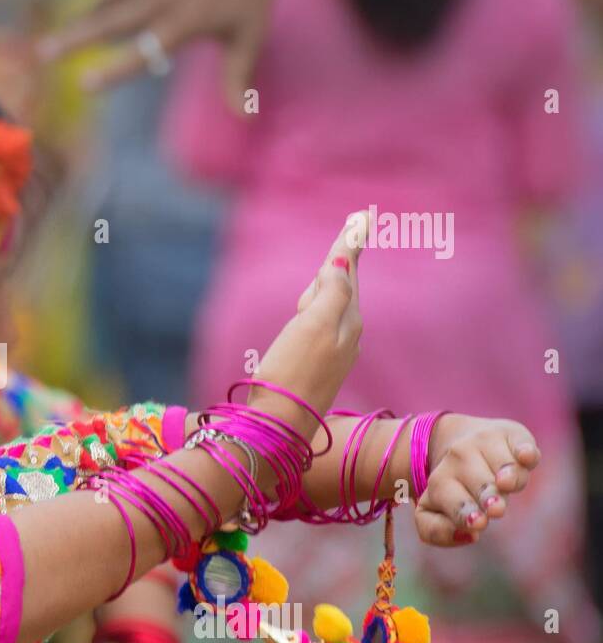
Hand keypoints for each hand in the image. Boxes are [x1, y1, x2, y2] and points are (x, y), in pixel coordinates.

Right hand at [37, 0, 332, 105]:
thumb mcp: (248, 38)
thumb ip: (238, 80)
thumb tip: (246, 122)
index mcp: (182, 26)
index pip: (144, 52)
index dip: (114, 68)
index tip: (85, 83)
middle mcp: (164, 1)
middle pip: (114, 23)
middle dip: (78, 39)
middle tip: (44, 54)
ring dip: (78, 13)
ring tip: (48, 32)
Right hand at [249, 212, 366, 441]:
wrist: (278, 425)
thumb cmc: (291, 374)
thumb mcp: (313, 326)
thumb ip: (330, 291)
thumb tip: (339, 266)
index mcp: (347, 319)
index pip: (347, 272)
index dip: (351, 244)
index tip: (364, 217)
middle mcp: (346, 335)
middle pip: (340, 287)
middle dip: (341, 261)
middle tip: (357, 228)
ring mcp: (332, 353)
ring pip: (328, 307)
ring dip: (326, 285)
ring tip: (330, 264)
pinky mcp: (315, 368)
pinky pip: (319, 326)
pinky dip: (316, 308)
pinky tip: (309, 309)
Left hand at [414, 415, 540, 545]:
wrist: (459, 439)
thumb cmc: (452, 489)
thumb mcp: (431, 511)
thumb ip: (435, 530)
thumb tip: (469, 535)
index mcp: (440, 481)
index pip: (451, 500)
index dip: (464, 512)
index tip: (477, 524)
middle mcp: (460, 458)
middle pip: (479, 482)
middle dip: (486, 495)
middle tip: (494, 509)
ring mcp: (486, 444)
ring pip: (504, 466)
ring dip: (509, 476)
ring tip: (505, 484)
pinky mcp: (514, 435)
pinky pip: (522, 442)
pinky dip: (526, 450)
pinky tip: (526, 455)